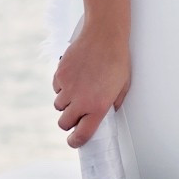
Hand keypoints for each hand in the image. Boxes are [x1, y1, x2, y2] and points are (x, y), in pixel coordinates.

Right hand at [52, 22, 130, 151]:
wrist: (104, 36)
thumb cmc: (117, 60)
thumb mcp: (122, 86)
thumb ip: (112, 104)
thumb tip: (106, 113)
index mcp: (97, 107)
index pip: (81, 134)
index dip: (76, 141)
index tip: (74, 142)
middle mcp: (80, 100)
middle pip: (64, 123)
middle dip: (68, 121)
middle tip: (76, 114)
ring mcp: (68, 87)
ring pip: (58, 105)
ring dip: (66, 103)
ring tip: (78, 90)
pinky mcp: (60, 74)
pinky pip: (56, 88)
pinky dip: (62, 86)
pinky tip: (74, 77)